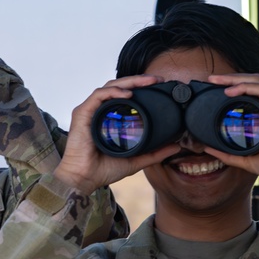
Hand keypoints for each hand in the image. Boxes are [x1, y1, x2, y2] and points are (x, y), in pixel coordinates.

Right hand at [52, 75, 179, 194]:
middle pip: (118, 87)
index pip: (124, 96)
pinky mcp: (82, 113)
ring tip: (146, 82)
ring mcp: (89, 111)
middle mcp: (98, 111)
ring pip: (109, 87)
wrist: (84, 179)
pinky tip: (127, 94)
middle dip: (138, 80)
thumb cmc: (103, 169)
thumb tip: (176, 147)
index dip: (140, 88)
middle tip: (156, 79)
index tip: (158, 86)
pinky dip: (113, 92)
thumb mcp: (136, 159)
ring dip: (128, 82)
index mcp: (108, 118)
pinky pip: (98, 95)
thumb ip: (155, 153)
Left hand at [206, 73, 258, 218]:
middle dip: (231, 77)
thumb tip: (207, 148)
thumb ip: (226, 153)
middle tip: (212, 79)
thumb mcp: (244, 157)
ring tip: (217, 81)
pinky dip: (246, 87)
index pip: (250, 91)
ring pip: (256, 81)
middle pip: (252, 82)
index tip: (213, 87)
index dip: (233, 85)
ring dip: (235, 78)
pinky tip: (230, 91)